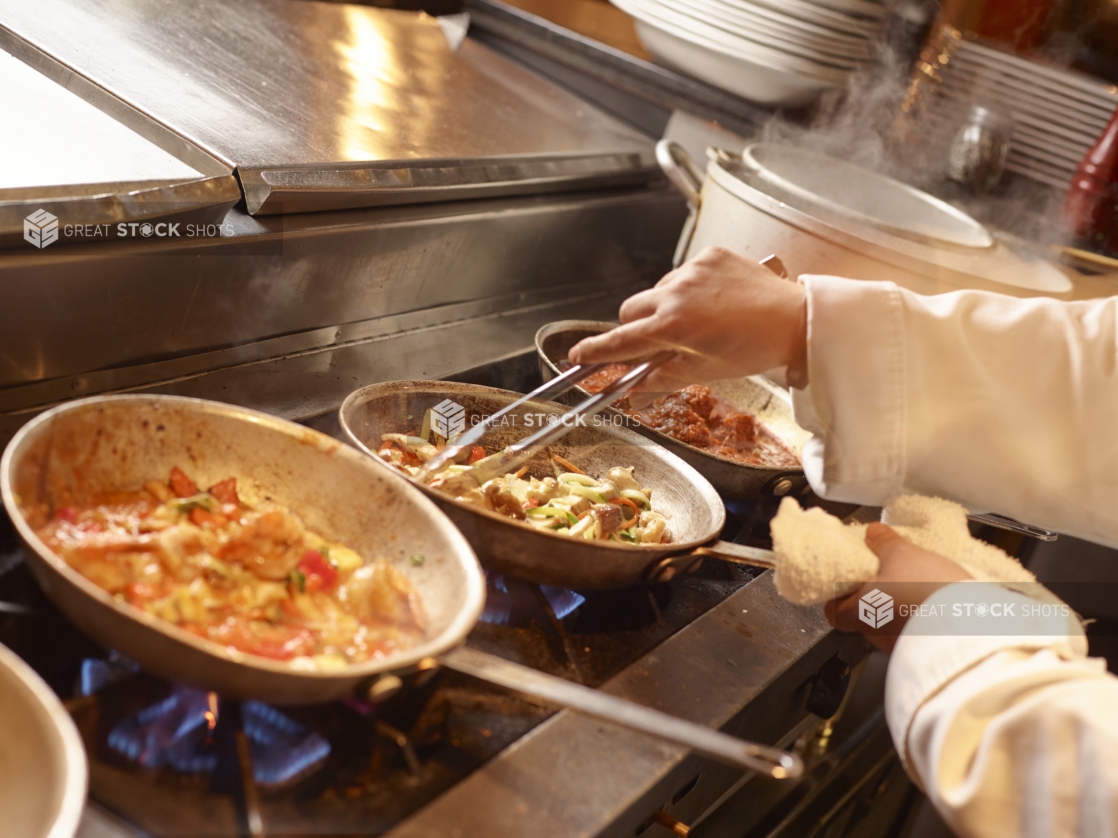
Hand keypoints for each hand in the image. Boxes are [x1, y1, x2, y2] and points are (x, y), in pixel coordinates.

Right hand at [568, 247, 807, 401]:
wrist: (795, 318)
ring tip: (694, 320)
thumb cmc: (753, 348)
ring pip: (656, 291)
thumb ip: (661, 379)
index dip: (594, 351)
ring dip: (663, 306)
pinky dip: (688, 289)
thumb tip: (633, 393)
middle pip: (629, 310)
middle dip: (634, 327)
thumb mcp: (704, 371)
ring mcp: (692, 271)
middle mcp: (676, 294)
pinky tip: (711, 301)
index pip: (620, 341)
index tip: (576, 357)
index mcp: (673, 328)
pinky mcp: (709, 255)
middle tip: (654, 341)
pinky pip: (682, 273)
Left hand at [826, 523, 973, 652]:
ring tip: (916, 585)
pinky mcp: (924, 650)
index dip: (838, 596)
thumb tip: (873, 533)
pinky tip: (934, 602)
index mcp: (859, 611)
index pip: (833, 611)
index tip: (849, 580)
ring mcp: (899, 645)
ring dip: (898, 607)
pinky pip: (914, 631)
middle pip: (863, 615)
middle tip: (886, 575)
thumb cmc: (928, 594)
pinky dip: (919, 617)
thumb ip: (883, 543)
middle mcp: (875, 634)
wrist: (970, 628)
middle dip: (874, 596)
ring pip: (889, 624)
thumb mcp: (903, 554)